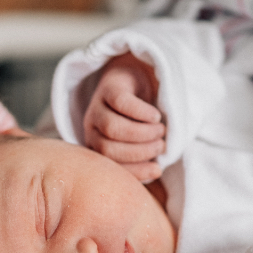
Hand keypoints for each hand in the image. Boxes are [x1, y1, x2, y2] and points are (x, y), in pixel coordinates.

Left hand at [83, 53, 164, 181]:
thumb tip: (157, 171)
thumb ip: (142, 157)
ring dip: (142, 133)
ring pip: (112, 127)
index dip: (134, 171)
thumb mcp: (139, 141)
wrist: (133, 80)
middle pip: (107, 149)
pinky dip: (141, 112)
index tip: (157, 170)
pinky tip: (155, 116)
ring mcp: (97, 108)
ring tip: (161, 131)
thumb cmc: (139, 120)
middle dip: (139, 152)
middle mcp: (91, 130)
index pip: (110, 167)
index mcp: (97, 149)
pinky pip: (120, 102)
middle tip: (161, 146)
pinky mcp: (108, 88)